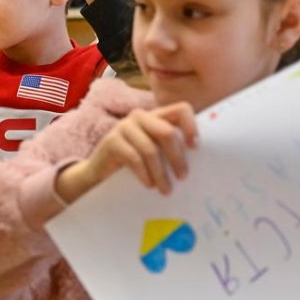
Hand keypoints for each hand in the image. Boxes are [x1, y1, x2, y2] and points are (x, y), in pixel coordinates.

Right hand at [56, 102, 198, 202]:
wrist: (99, 173)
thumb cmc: (133, 164)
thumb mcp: (154, 153)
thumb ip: (170, 149)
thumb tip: (200, 161)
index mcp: (156, 116)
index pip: (180, 109)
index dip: (191, 126)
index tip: (195, 148)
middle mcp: (140, 117)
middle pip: (166, 132)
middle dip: (177, 157)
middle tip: (183, 177)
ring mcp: (124, 127)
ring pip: (150, 149)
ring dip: (160, 173)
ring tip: (166, 190)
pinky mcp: (111, 141)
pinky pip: (134, 158)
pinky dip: (144, 174)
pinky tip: (148, 185)